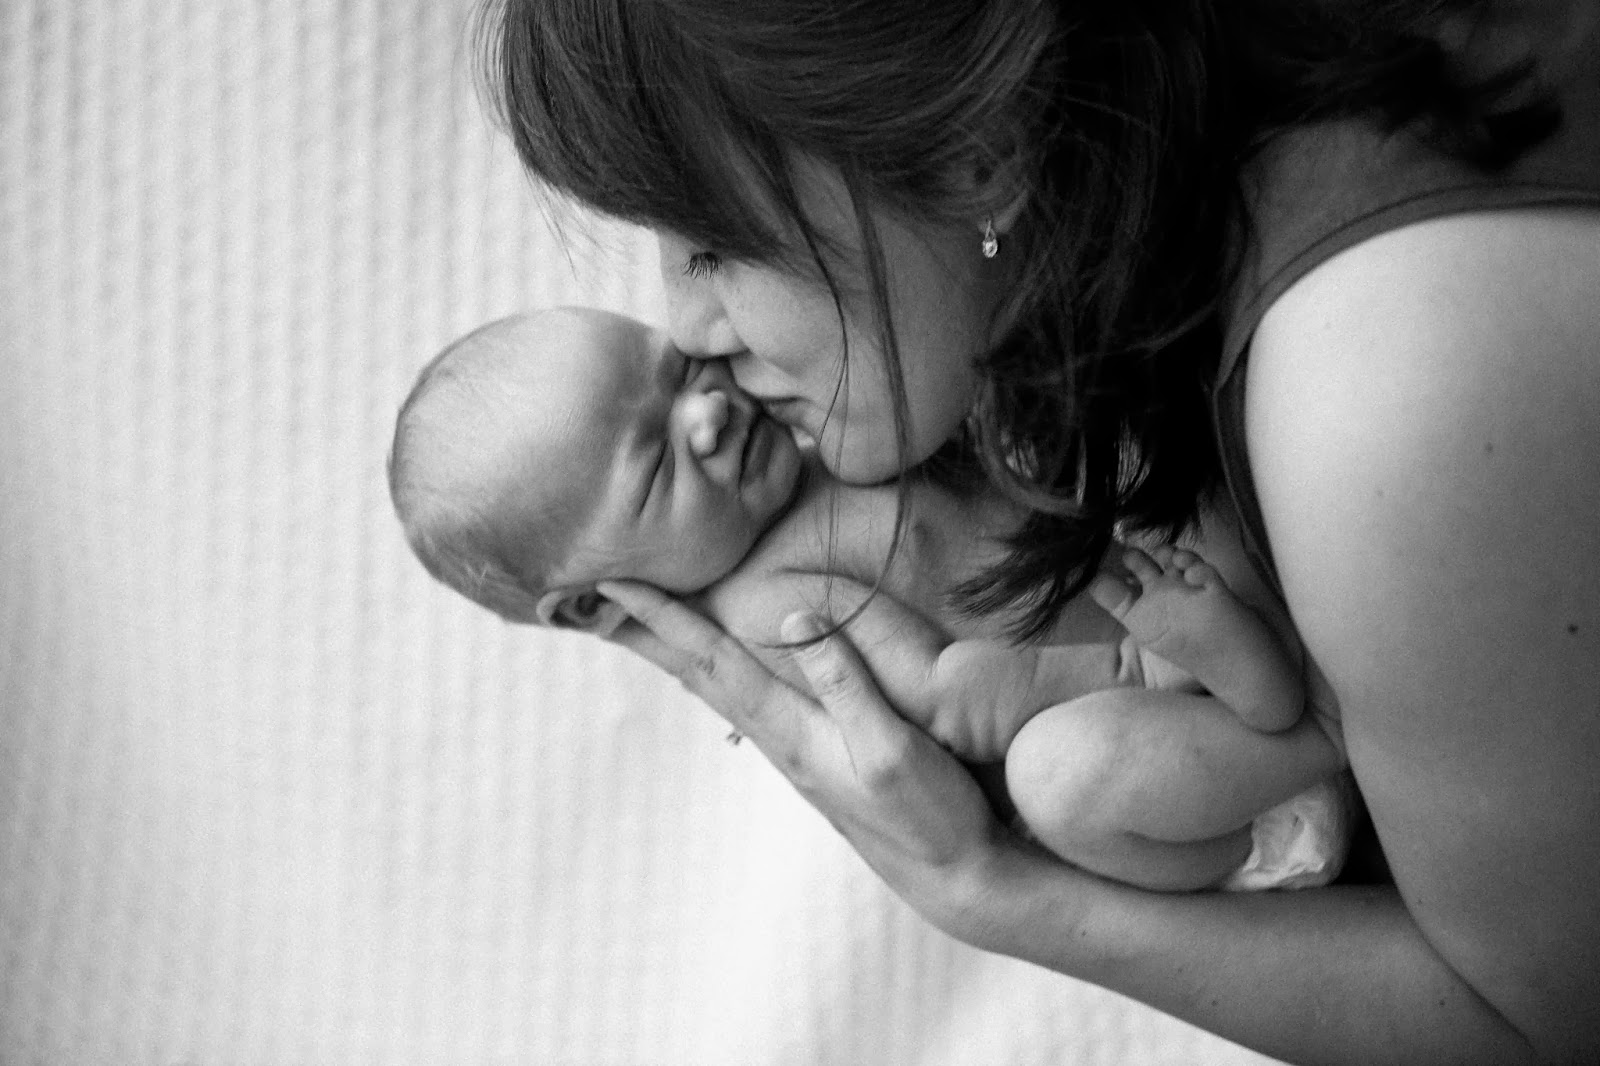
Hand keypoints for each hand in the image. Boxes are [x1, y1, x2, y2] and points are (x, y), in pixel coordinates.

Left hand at [597, 578, 1017, 930]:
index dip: (662, 618)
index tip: (612, 585)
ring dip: (672, 651)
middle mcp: (782, 740)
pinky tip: (712, 668)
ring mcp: (795, 751)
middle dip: (643, 633)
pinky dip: (713, 671)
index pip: (712, 661)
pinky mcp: (814, 756)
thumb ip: (845, 682)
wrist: (953, 877)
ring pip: (716, 688)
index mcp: (792, 732)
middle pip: (696, 674)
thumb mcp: (893, 748)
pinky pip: (746, 700)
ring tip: (634, 624)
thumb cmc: (930, 815)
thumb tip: (794, 616)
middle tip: (588, 599)